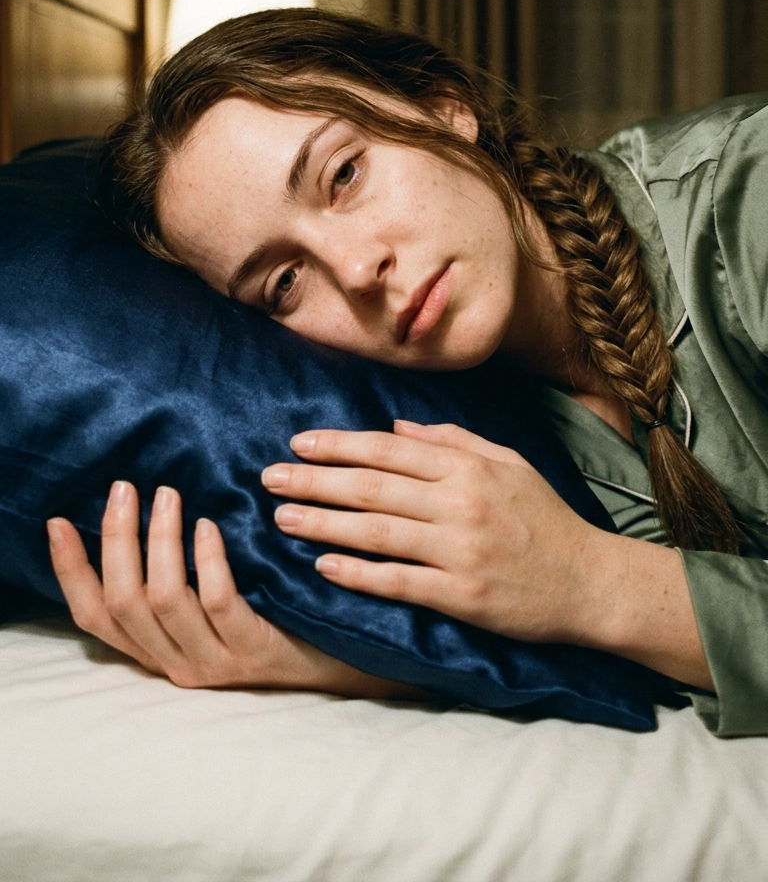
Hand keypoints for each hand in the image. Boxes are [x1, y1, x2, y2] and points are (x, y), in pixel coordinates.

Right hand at [47, 481, 416, 696]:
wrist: (341, 657)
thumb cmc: (274, 612)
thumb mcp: (213, 599)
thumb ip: (175, 571)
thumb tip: (139, 507)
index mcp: (158, 649)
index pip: (95, 615)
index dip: (71, 569)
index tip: (59, 520)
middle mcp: (176, 662)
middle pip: (122, 602)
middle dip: (116, 540)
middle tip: (125, 488)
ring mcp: (214, 661)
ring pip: (163, 600)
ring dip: (158, 541)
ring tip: (165, 495)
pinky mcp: (253, 652)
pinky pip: (217, 602)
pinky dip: (207, 559)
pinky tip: (210, 525)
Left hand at [261, 421, 713, 688]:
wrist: (590, 581)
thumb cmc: (546, 517)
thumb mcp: (508, 463)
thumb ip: (452, 441)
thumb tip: (397, 428)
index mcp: (469, 468)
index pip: (389, 451)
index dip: (339, 445)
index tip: (298, 443)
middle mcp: (460, 504)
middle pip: (372, 488)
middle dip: (315, 480)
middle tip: (269, 477)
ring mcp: (460, 551)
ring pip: (377, 532)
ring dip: (323, 522)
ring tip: (281, 517)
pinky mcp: (462, 596)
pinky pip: (399, 581)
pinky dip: (358, 573)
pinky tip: (322, 565)